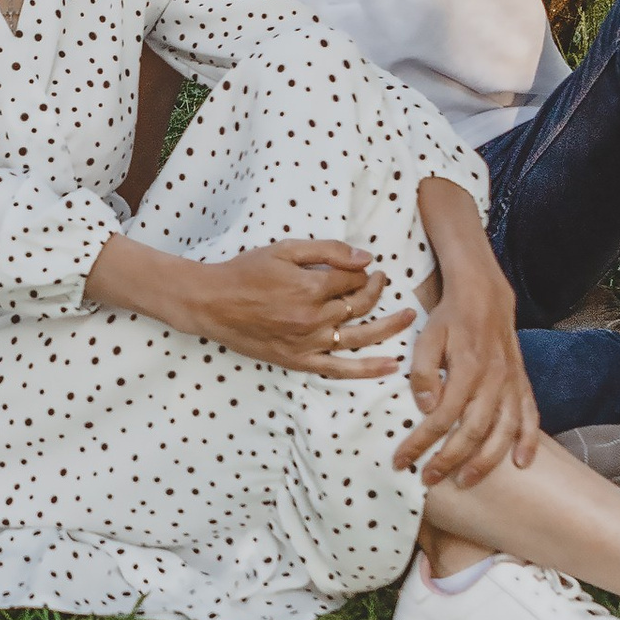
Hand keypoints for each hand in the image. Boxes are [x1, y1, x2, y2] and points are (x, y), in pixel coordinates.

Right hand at [141, 236, 411, 374]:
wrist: (212, 303)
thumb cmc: (245, 272)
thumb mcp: (284, 249)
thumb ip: (326, 251)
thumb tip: (366, 258)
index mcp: (311, 287)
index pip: (353, 279)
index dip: (362, 271)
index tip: (362, 268)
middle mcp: (314, 318)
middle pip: (359, 304)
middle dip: (376, 290)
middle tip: (382, 281)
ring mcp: (308, 343)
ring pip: (359, 336)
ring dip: (388, 326)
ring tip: (408, 316)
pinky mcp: (299, 360)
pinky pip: (339, 369)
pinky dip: (367, 370)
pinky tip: (390, 365)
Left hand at [395, 259, 541, 483]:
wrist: (485, 295)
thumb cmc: (450, 318)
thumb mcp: (426, 337)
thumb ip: (423, 373)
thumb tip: (425, 408)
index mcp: (467, 368)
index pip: (441, 417)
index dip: (420, 442)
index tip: (401, 460)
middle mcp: (493, 380)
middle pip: (472, 430)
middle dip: (449, 459)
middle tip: (429, 479)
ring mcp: (511, 383)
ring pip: (503, 430)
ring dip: (486, 460)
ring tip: (466, 481)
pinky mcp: (522, 383)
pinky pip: (530, 416)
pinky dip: (528, 441)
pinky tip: (521, 463)